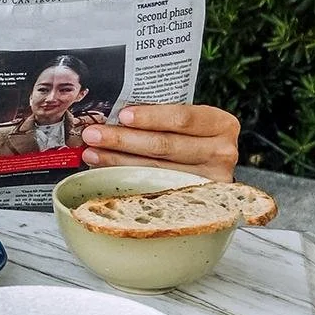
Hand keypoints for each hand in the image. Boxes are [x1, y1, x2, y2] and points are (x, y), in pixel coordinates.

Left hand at [79, 104, 239, 181]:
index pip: (182, 118)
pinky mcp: (198, 200)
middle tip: (93, 134)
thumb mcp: (186, 121)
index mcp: (221, 124)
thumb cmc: (191, 136)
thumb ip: (160, 116)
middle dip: (124, 139)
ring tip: (92, 152)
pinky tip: (107, 171)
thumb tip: (111, 113)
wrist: (211, 164)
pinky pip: (156, 188)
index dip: (150, 117)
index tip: (122, 115)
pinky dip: (128, 178)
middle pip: (166, 146)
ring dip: (118, 160)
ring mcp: (212, 180)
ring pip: (156, 170)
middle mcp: (222, 152)